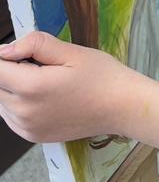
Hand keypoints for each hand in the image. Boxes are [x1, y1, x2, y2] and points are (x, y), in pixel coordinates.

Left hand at [0, 33, 139, 143]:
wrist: (122, 108)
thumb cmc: (102, 76)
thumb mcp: (71, 51)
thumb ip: (35, 45)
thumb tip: (5, 50)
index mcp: (32, 88)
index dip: (3, 57)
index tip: (22, 52)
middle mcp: (24, 112)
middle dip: (9, 71)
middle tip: (38, 64)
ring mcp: (27, 128)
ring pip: (1, 102)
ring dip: (11, 88)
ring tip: (42, 79)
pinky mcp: (32, 136)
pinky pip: (10, 116)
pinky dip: (16, 103)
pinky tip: (41, 95)